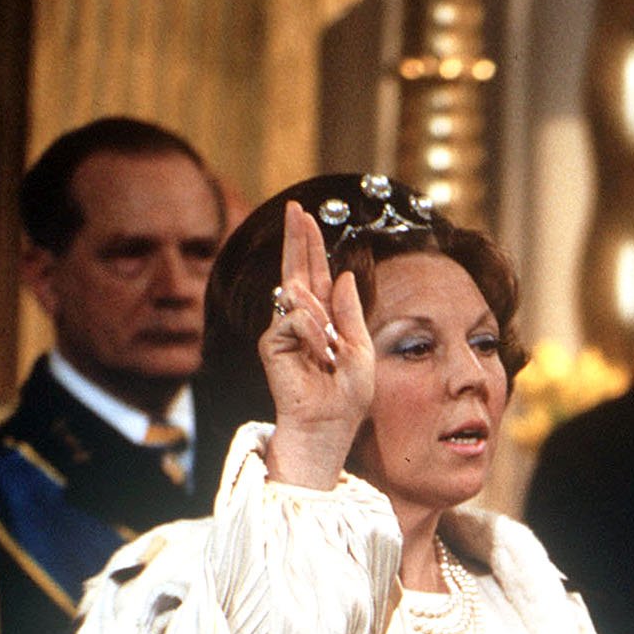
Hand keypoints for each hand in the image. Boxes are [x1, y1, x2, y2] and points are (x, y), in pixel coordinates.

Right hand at [260, 201, 374, 489]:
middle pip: (297, 269)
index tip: (304, 215)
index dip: (309, 245)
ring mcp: (284, 330)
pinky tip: (320, 355)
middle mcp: (301, 320)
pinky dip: (314, 333)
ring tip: (329, 352)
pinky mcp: (272, 342)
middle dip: (296, 238)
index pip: (316, 274)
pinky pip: (296, 318)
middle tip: (295, 208)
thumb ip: (350, 312)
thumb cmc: (347, 396)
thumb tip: (342, 274)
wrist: (329, 424)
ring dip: (323, 318)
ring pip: (300, 294)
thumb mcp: (361, 349)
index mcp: (325, 319)